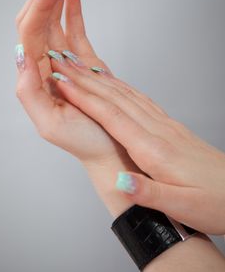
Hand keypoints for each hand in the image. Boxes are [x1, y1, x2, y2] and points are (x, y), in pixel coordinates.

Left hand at [16, 0, 123, 161]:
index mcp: (36, 79)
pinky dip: (73, 13)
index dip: (38, 8)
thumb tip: (21, 55)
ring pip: (55, 25)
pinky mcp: (85, 65)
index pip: (29, 34)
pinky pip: (75, 34)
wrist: (111, 149)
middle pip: (38, 24)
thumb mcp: (50, 125)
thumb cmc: (84, 142)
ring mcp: (66, 64)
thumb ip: (30, 91)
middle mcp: (47, 69)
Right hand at [46, 57, 224, 234]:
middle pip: (116, 99)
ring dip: (101, 80)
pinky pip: (141, 101)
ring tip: (81, 68)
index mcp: (156, 151)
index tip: (63, 83)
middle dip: (86, 80)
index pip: (112, 117)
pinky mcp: (170, 128)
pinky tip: (115, 85)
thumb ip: (150, 193)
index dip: (84, 98)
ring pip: (127, 96)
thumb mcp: (184, 206)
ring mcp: (165, 127)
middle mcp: (159, 132)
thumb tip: (121, 183)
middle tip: (63, 64)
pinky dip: (123, 88)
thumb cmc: (215, 201)